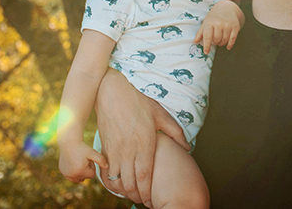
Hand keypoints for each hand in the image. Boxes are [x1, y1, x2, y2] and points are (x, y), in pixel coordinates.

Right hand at [58, 140, 106, 182]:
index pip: (92, 175)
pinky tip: (73, 162)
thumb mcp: (92, 152)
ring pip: (78, 178)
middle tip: (83, 160)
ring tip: (79, 161)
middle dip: (86, 170)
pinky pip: (71, 176)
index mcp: (80, 171)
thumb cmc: (82, 148)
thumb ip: (101, 160)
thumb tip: (107, 167)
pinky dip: (73, 171)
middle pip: (85, 177)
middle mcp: (72, 175)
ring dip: (80, 172)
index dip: (92, 167)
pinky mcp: (62, 172)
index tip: (89, 160)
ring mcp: (66, 174)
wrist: (69, 142)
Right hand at [95, 69, 187, 204]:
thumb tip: (187, 147)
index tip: (151, 199)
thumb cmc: (139, 103)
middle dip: (137, 195)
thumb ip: (175, 132)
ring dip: (124, 191)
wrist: (112, 93)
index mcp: (144, 143)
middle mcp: (128, 150)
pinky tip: (119, 184)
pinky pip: (106, 172)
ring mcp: (115, 150)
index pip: (145, 176)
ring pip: (117, 180)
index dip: (147, 191)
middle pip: (130, 183)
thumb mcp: (161, 115)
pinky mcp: (105, 148)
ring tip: (133, 193)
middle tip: (144, 200)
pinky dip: (111, 182)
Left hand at [194, 0, 243, 52]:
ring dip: (221, 43)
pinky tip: (228, 46)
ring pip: (224, 40)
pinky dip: (230, 45)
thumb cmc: (214, 16)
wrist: (227, 7)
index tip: (206, 52)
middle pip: (216, 40)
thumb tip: (195, 42)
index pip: (207, 37)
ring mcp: (228, 25)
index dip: (206, 46)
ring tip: (220, 40)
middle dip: (215, 43)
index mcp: (210, 22)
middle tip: (215, 41)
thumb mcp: (206, 22)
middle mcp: (219, 23)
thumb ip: (200, 33)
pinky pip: (232, 39)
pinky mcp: (235, 26)